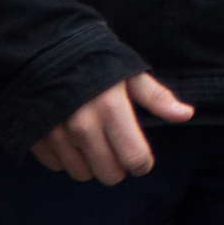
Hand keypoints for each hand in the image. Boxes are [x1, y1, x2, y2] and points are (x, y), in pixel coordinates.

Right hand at [30, 73, 194, 184]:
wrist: (43, 50)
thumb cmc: (95, 61)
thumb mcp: (129, 74)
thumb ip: (157, 98)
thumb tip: (186, 114)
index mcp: (111, 109)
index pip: (134, 158)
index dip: (142, 164)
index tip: (142, 160)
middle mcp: (83, 127)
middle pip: (110, 174)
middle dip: (119, 167)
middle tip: (117, 149)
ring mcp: (57, 135)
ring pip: (83, 174)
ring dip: (91, 164)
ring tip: (93, 142)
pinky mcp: (37, 139)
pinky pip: (57, 166)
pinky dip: (66, 158)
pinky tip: (70, 139)